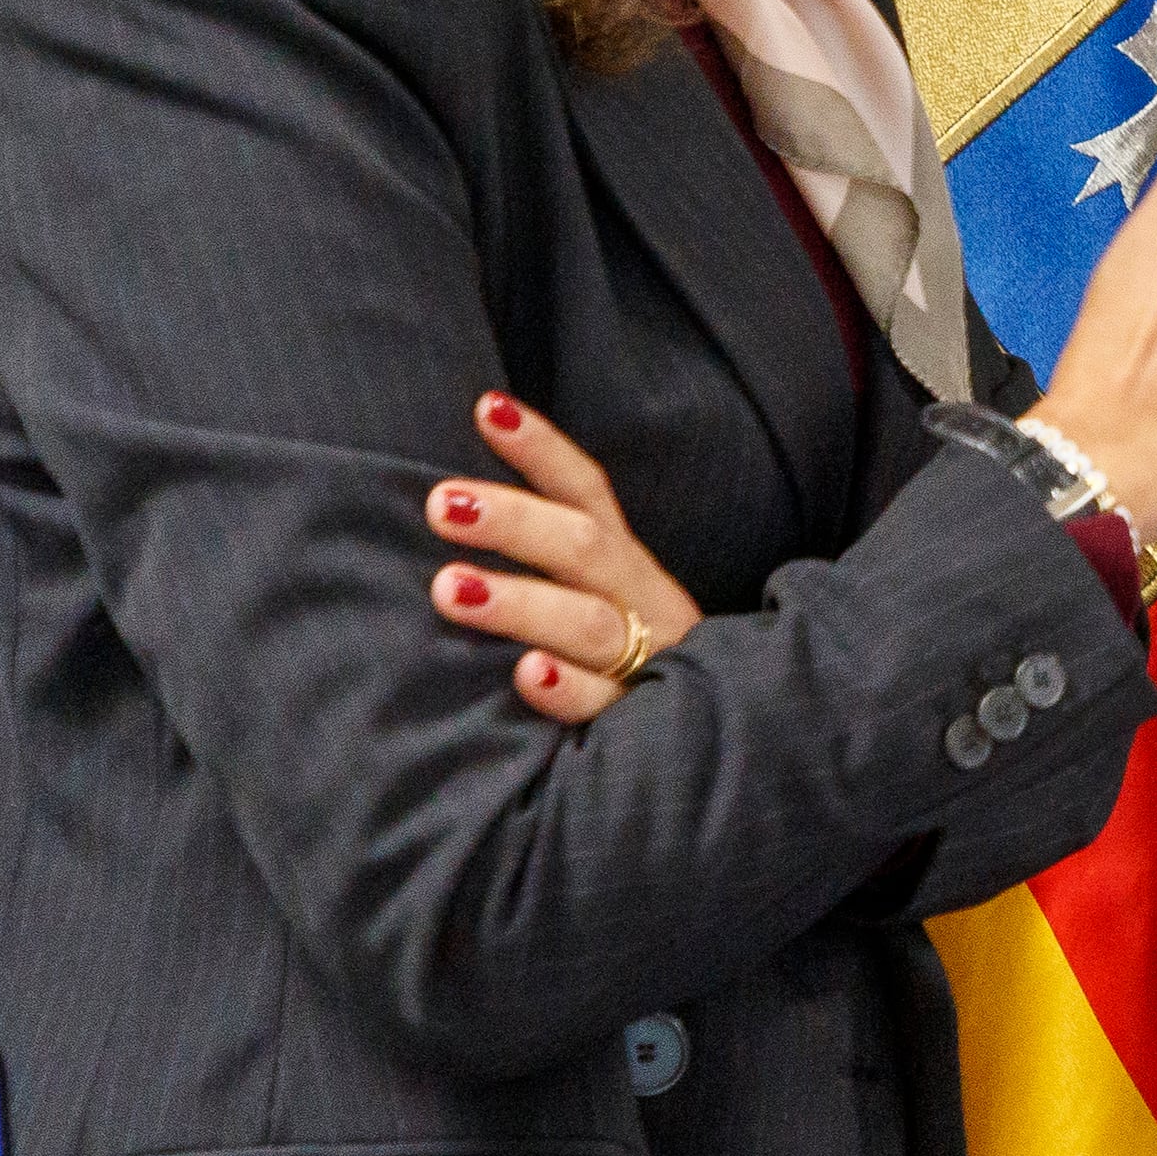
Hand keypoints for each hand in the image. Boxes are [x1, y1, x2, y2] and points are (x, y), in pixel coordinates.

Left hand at [424, 394, 700, 725]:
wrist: (715, 746)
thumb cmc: (619, 673)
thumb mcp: (598, 606)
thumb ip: (547, 567)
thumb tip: (450, 512)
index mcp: (628, 567)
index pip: (587, 494)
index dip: (541, 450)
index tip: (486, 409)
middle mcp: (645, 603)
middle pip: (585, 549)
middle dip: (514, 523)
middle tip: (441, 503)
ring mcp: (650, 663)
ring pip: (589, 623)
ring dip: (521, 602)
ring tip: (451, 588)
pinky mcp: (645, 724)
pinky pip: (606, 705)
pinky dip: (567, 690)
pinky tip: (526, 676)